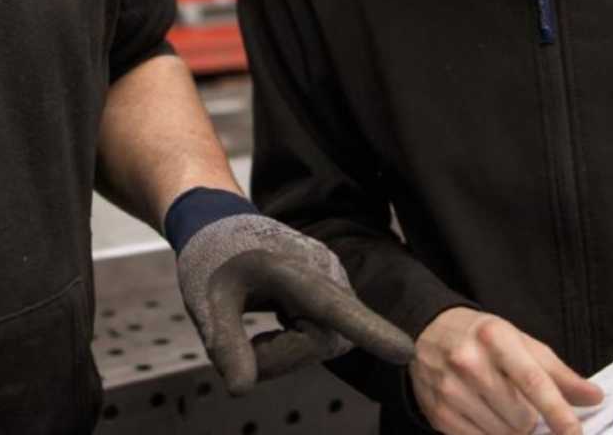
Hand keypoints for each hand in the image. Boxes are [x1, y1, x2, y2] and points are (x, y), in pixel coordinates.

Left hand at [175, 213, 413, 394]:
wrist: (219, 223)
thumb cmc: (213, 256)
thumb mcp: (207, 300)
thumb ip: (225, 344)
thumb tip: (241, 390)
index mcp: (295, 270)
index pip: (335, 308)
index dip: (370, 332)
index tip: (406, 352)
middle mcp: (325, 274)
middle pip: (320, 341)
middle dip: (280, 355)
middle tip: (244, 342)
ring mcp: (333, 281)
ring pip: (320, 340)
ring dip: (284, 348)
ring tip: (255, 319)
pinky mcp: (332, 291)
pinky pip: (320, 332)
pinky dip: (290, 340)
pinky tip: (270, 316)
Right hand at [411, 307, 602, 434]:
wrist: (428, 330)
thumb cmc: (483, 337)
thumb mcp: (519, 341)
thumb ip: (557, 372)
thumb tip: (595, 397)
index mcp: (495, 337)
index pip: (534, 382)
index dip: (559, 413)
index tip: (575, 434)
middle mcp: (469, 361)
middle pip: (522, 418)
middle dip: (532, 422)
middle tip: (524, 408)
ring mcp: (450, 388)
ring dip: (512, 431)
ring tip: (502, 410)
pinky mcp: (438, 413)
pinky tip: (484, 417)